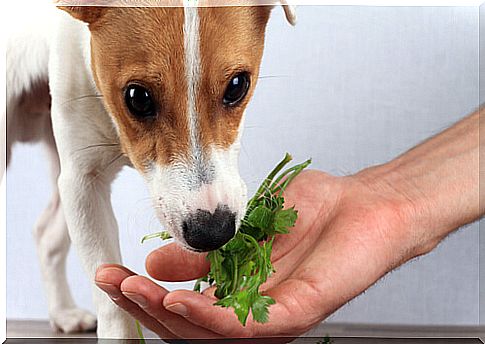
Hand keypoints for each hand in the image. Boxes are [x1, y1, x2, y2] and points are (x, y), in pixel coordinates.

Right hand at [95, 169, 427, 338]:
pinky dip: (209, 317)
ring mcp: (273, 315)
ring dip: (166, 314)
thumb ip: (201, 251)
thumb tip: (155, 262)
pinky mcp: (296, 313)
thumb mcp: (241, 228)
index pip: (182, 305)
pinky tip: (180, 300)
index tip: (112, 271)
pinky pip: (246, 325)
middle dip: (144, 305)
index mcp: (237, 291)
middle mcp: (251, 310)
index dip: (144, 293)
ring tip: (135, 291)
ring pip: (209, 331)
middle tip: (112, 284)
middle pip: (187, 325)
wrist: (363, 203)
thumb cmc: (312, 212)